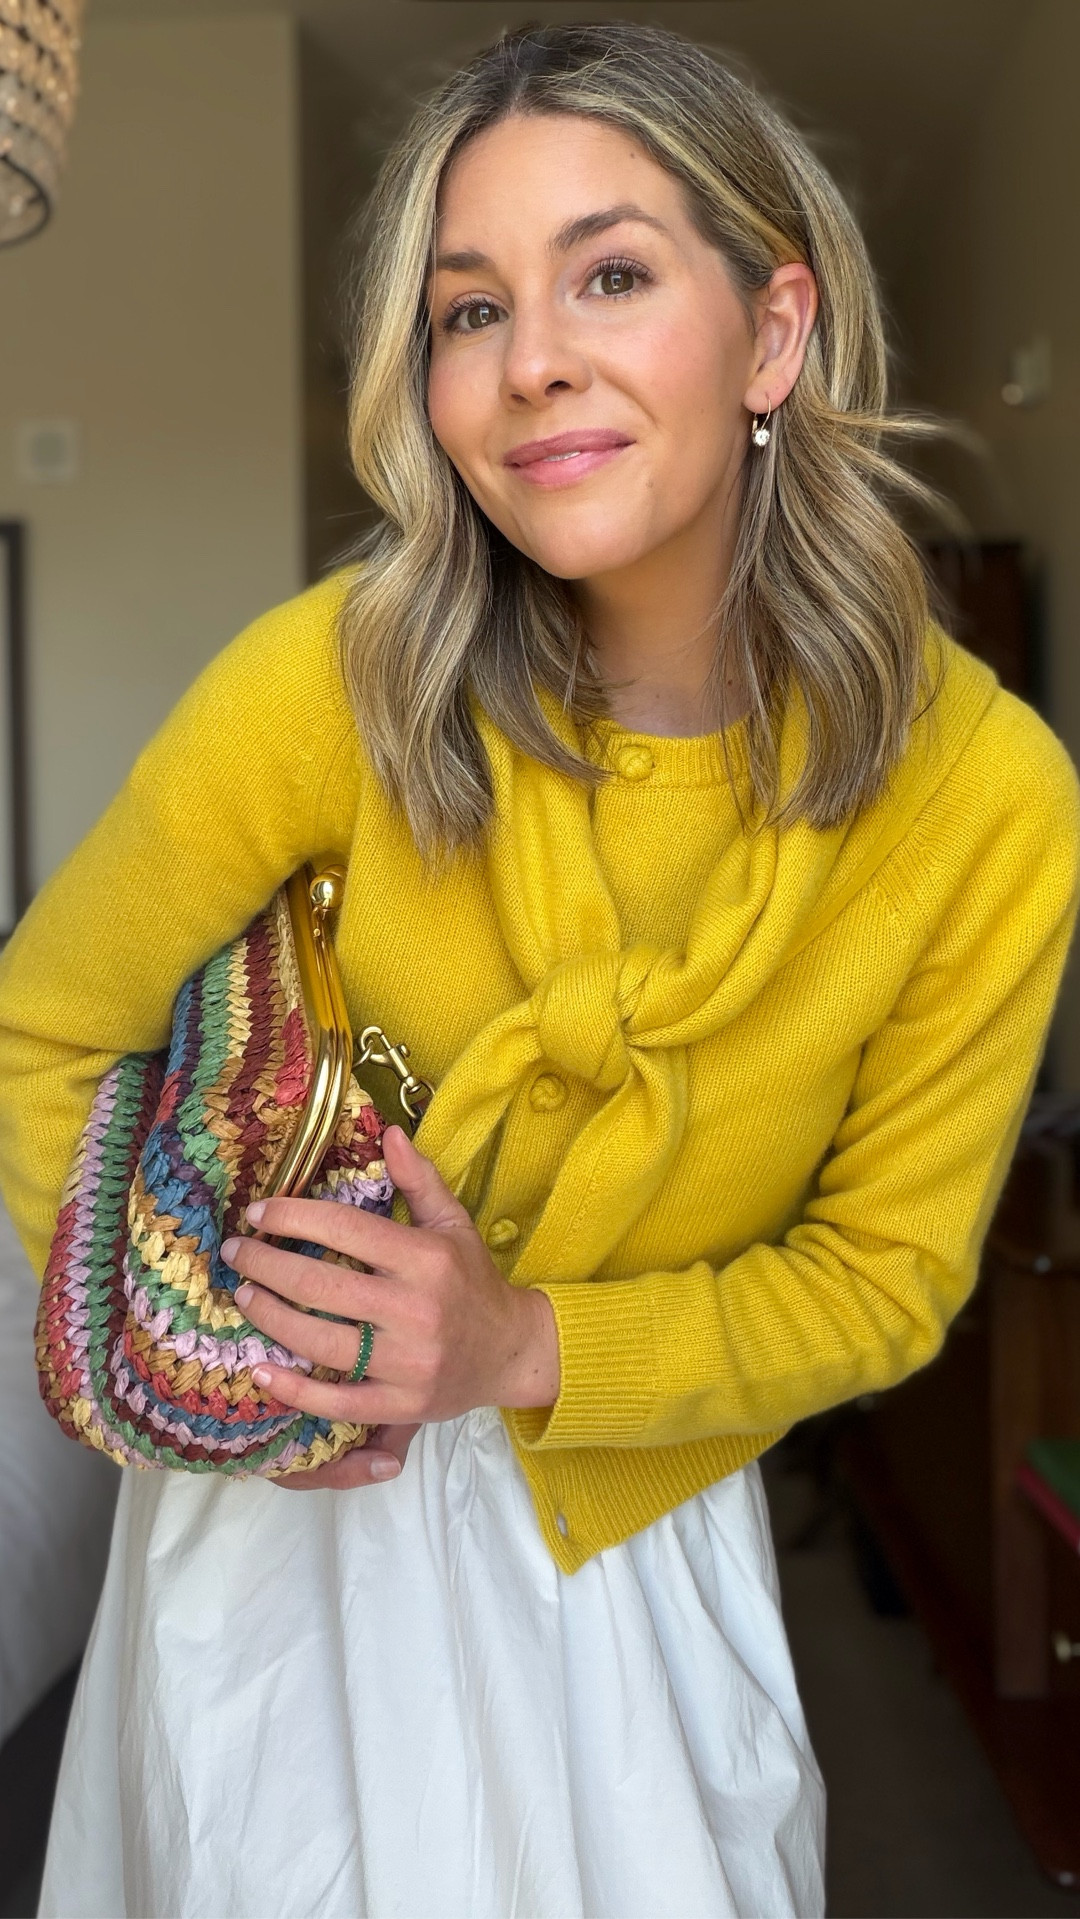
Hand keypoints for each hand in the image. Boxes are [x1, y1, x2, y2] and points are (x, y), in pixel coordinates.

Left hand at [219, 1125, 560, 1480]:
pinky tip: (260, 1371)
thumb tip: (389, 1132)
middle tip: (237, 1253)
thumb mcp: (454, 1224)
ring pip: (319, 1343)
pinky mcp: (401, 1405)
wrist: (511, 1352)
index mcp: (426, 1259)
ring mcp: (408, 1363)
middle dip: (266, 1266)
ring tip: (244, 1297)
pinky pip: (336, 1403)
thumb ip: (419, 1180)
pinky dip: (294, 1391)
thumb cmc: (472, 1282)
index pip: (345, 1230)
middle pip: (320, 1286)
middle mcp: (415, 1310)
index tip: (258, 1212)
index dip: (293, 1218)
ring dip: (270, 1318)